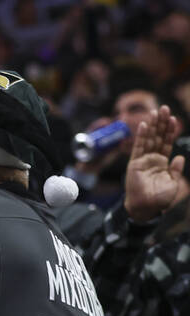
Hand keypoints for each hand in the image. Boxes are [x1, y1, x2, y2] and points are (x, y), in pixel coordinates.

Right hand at [124, 105, 186, 221]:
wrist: (146, 207)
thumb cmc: (159, 199)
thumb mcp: (174, 183)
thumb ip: (176, 169)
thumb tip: (180, 157)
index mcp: (163, 163)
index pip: (166, 143)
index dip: (169, 131)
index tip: (173, 118)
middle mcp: (152, 159)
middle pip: (158, 137)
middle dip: (161, 123)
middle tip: (164, 108)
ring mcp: (143, 160)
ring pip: (149, 139)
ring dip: (152, 125)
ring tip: (156, 112)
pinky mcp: (135, 163)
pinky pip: (139, 147)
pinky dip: (141, 136)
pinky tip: (144, 125)